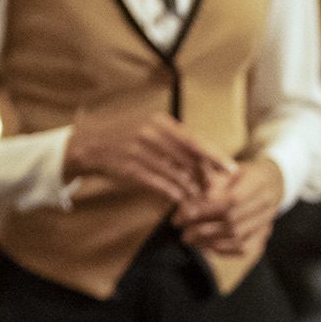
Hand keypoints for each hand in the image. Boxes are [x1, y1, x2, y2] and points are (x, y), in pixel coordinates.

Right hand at [64, 102, 234, 203]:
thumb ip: (175, 140)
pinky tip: (180, 199)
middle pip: (188, 158)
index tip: (231, 169)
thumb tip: (205, 155)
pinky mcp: (129, 167)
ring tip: (200, 197)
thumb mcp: (150, 130)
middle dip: (205, 175)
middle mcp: (151, 133)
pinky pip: (157, 183)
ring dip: (190, 188)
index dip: (215, 156)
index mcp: (160, 122)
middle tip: (217, 189)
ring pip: (174, 172)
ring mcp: (139, 150)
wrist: (89, 144)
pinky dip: (171, 192)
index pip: (195, 140)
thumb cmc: (126, 137)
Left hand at [175, 154, 286, 255]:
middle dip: (202, 229)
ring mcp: (267, 221)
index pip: (231, 200)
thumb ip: (212, 181)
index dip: (204, 210)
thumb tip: (195, 200)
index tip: (181, 215)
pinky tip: (207, 247)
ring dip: (210, 241)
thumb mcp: (226, 168)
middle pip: (233, 221)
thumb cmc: (242, 173)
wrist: (271, 182)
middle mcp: (267, 203)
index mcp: (258, 181)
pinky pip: (245, 249)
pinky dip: (224, 250)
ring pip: (238, 238)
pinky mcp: (265, 235)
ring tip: (190, 239)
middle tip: (182, 231)